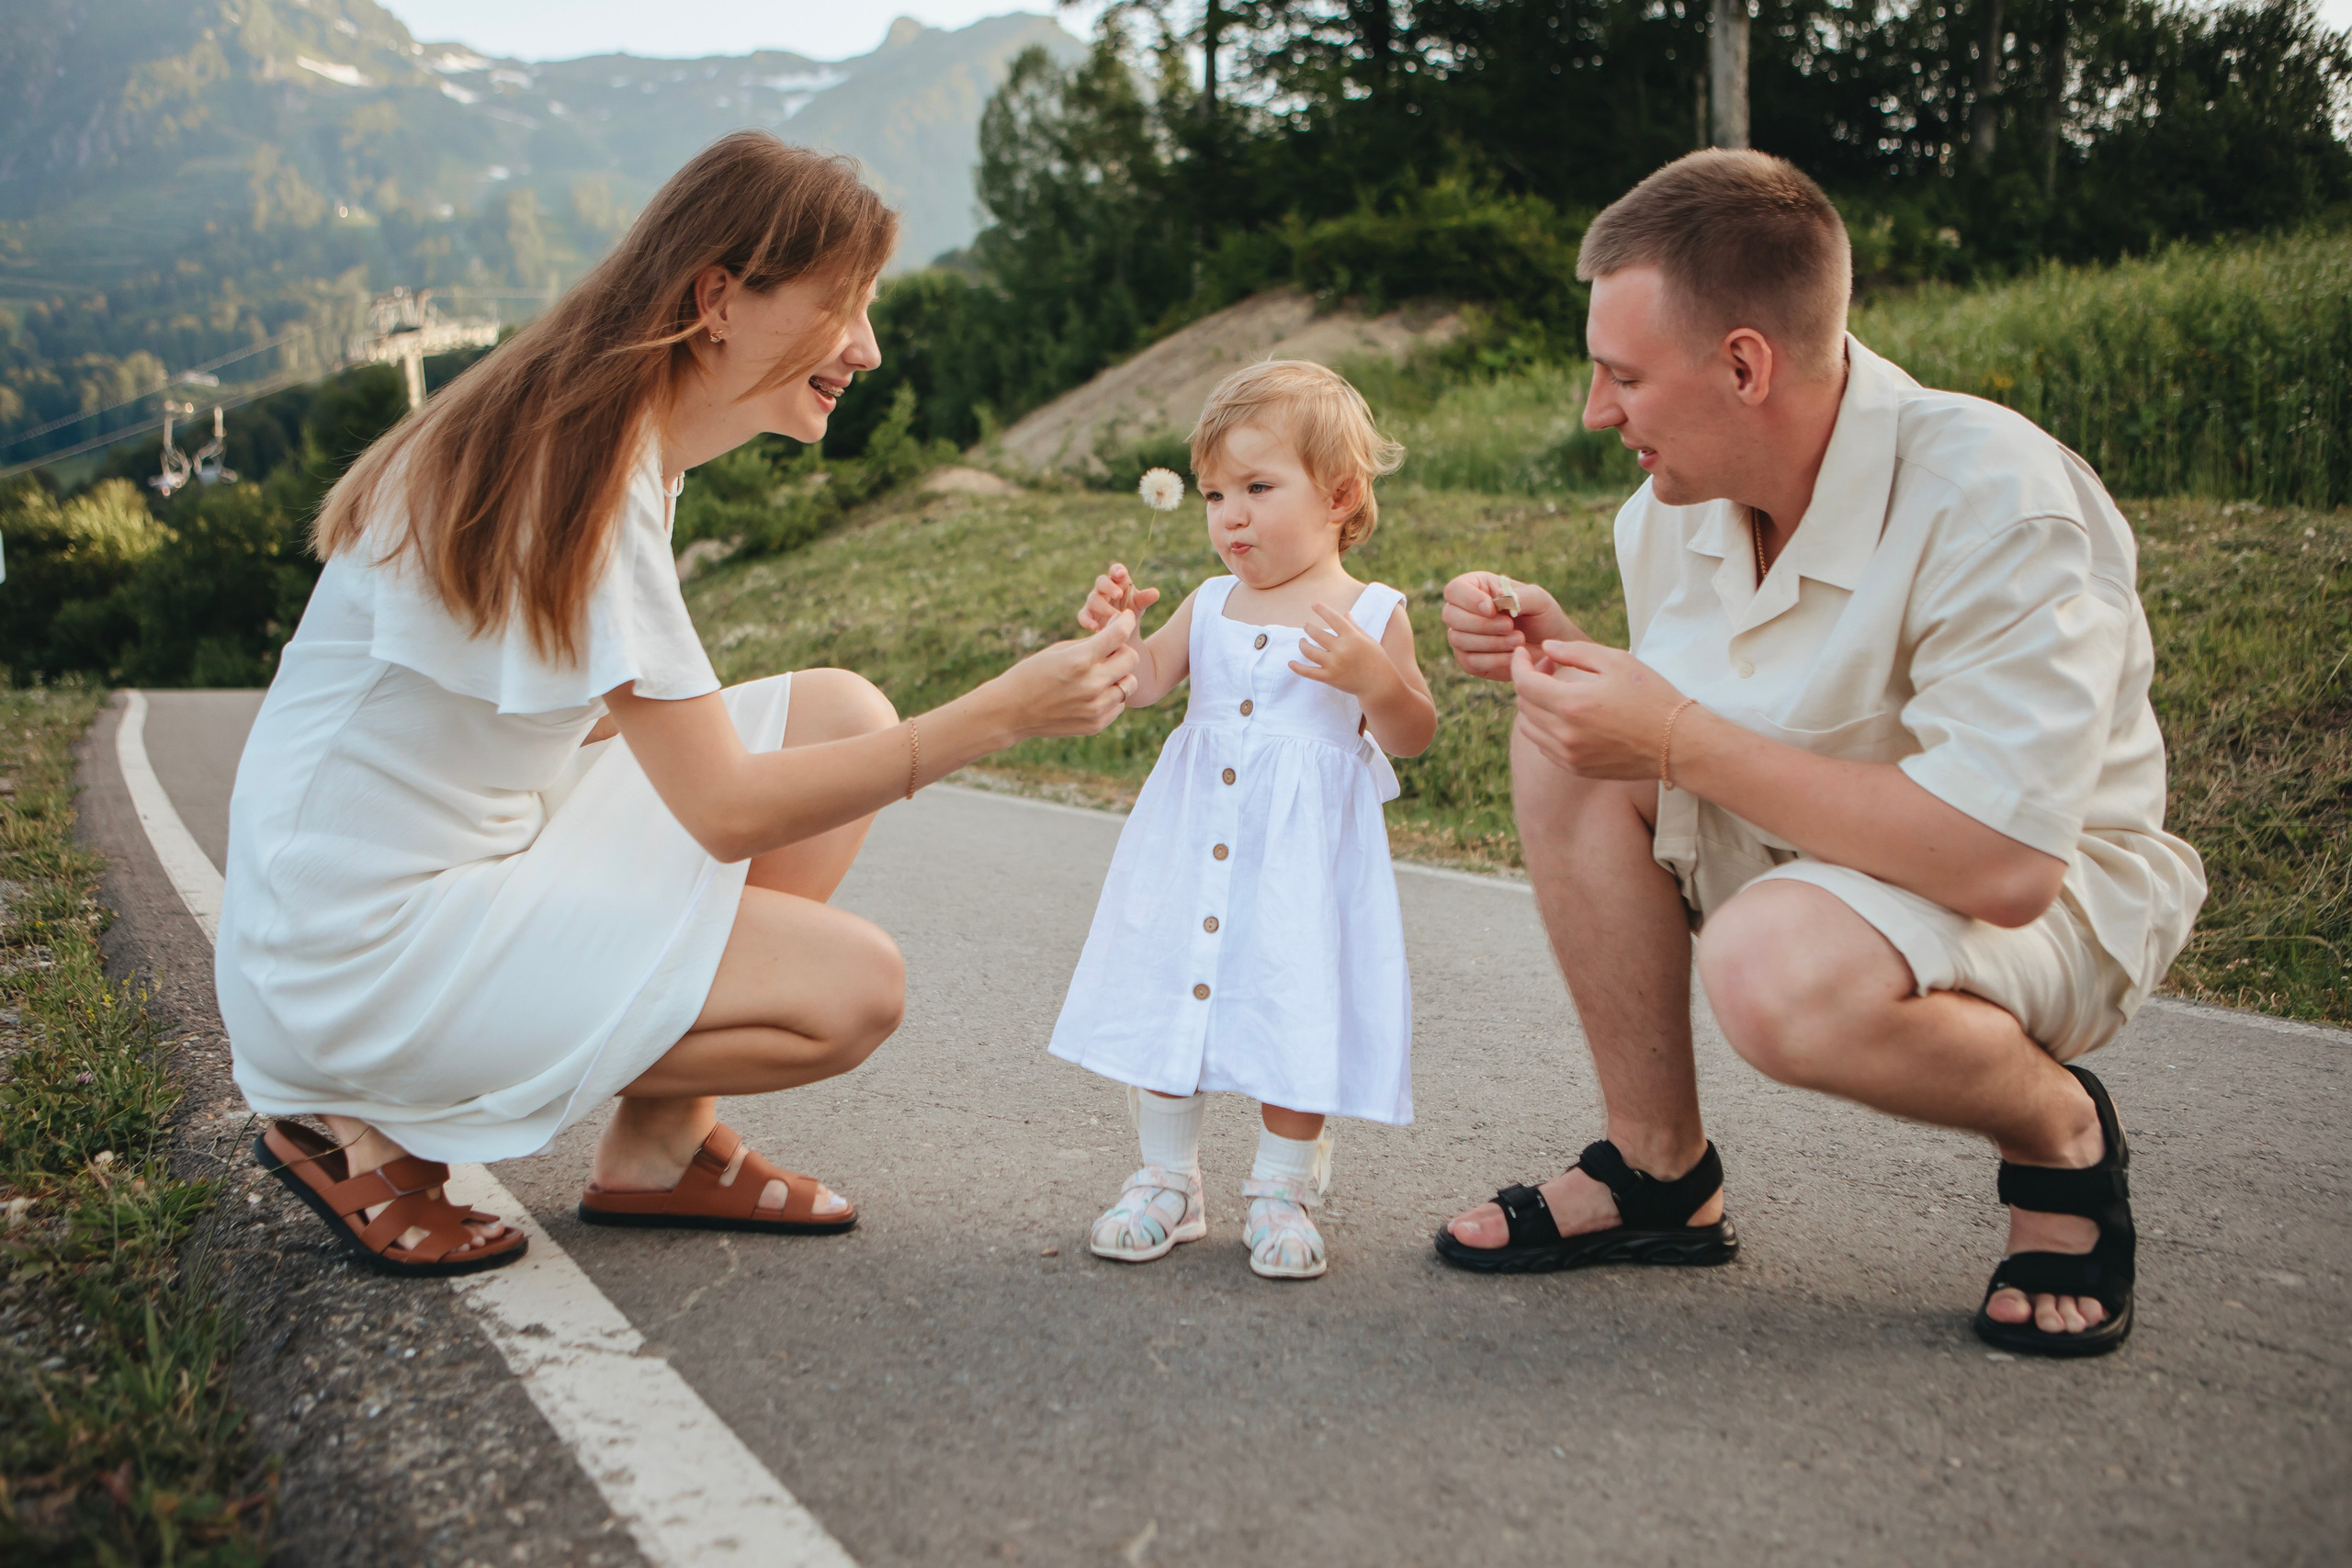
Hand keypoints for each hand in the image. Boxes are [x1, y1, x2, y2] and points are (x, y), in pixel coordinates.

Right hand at [995, 610, 1141, 738]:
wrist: (1011, 711)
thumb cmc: (1032, 674)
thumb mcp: (1058, 651)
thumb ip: (1090, 643)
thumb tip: (1118, 629)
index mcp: (1079, 660)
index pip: (1118, 635)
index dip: (1126, 621)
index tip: (1126, 617)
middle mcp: (1091, 685)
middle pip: (1131, 659)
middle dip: (1122, 650)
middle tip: (1109, 651)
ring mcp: (1095, 707)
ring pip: (1129, 684)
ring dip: (1119, 676)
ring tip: (1100, 675)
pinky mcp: (1095, 724)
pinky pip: (1119, 704)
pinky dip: (1111, 696)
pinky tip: (1093, 693)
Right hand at [1078, 563, 1160, 631]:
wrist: (1122, 628)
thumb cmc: (1131, 609)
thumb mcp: (1140, 604)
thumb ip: (1146, 598)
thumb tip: (1156, 593)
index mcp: (1117, 581)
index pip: (1115, 570)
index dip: (1117, 570)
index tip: (1121, 573)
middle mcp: (1103, 589)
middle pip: (1101, 581)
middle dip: (1109, 587)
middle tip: (1119, 594)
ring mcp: (1094, 601)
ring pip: (1093, 599)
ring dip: (1104, 607)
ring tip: (1115, 616)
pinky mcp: (1088, 614)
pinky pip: (1083, 616)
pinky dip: (1087, 621)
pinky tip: (1095, 628)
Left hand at [1290, 601, 1394, 698]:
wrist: (1379, 684)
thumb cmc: (1376, 659)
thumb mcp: (1368, 640)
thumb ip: (1354, 627)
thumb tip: (1346, 613)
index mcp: (1352, 637)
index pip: (1333, 619)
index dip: (1322, 610)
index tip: (1313, 604)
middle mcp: (1341, 649)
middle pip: (1317, 634)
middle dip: (1308, 628)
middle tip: (1306, 626)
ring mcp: (1334, 664)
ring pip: (1309, 651)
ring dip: (1302, 644)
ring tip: (1302, 641)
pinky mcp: (1329, 678)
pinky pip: (1309, 672)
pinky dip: (1298, 668)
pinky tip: (1291, 663)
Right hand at [1441, 572, 1560, 680]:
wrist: (1550, 648)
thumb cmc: (1543, 617)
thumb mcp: (1539, 600)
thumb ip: (1521, 596)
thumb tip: (1498, 598)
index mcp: (1477, 588)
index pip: (1455, 590)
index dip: (1468, 599)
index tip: (1492, 609)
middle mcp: (1464, 611)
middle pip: (1450, 615)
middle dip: (1481, 623)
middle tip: (1509, 626)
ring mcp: (1463, 637)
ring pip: (1457, 638)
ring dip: (1490, 641)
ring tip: (1518, 640)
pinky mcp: (1469, 661)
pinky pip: (1469, 661)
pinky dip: (1493, 659)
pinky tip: (1513, 655)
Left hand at [1510, 640, 1688, 779]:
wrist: (1678, 743)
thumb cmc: (1652, 697)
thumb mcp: (1617, 661)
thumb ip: (1576, 651)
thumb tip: (1546, 648)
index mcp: (1571, 704)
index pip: (1523, 683)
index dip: (1518, 664)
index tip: (1522, 653)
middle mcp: (1564, 734)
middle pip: (1523, 705)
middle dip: (1529, 680)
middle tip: (1549, 666)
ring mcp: (1569, 755)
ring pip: (1529, 728)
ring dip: (1533, 706)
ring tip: (1556, 690)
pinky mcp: (1577, 768)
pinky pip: (1544, 747)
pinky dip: (1544, 728)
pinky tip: (1565, 715)